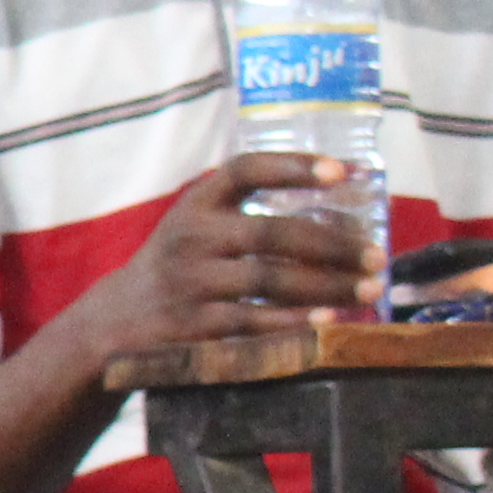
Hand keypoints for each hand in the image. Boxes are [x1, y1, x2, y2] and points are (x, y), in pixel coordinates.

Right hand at [73, 154, 381, 361]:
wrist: (116, 320)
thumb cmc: (181, 266)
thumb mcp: (197, 227)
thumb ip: (248, 215)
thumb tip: (345, 214)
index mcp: (195, 206)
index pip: (244, 171)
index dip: (292, 167)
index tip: (340, 171)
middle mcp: (190, 238)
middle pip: (271, 233)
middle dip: (332, 244)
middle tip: (376, 256)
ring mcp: (191, 283)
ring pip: (270, 280)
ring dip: (327, 285)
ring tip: (368, 289)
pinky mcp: (193, 325)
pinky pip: (254, 322)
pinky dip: (295, 322)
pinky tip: (328, 322)